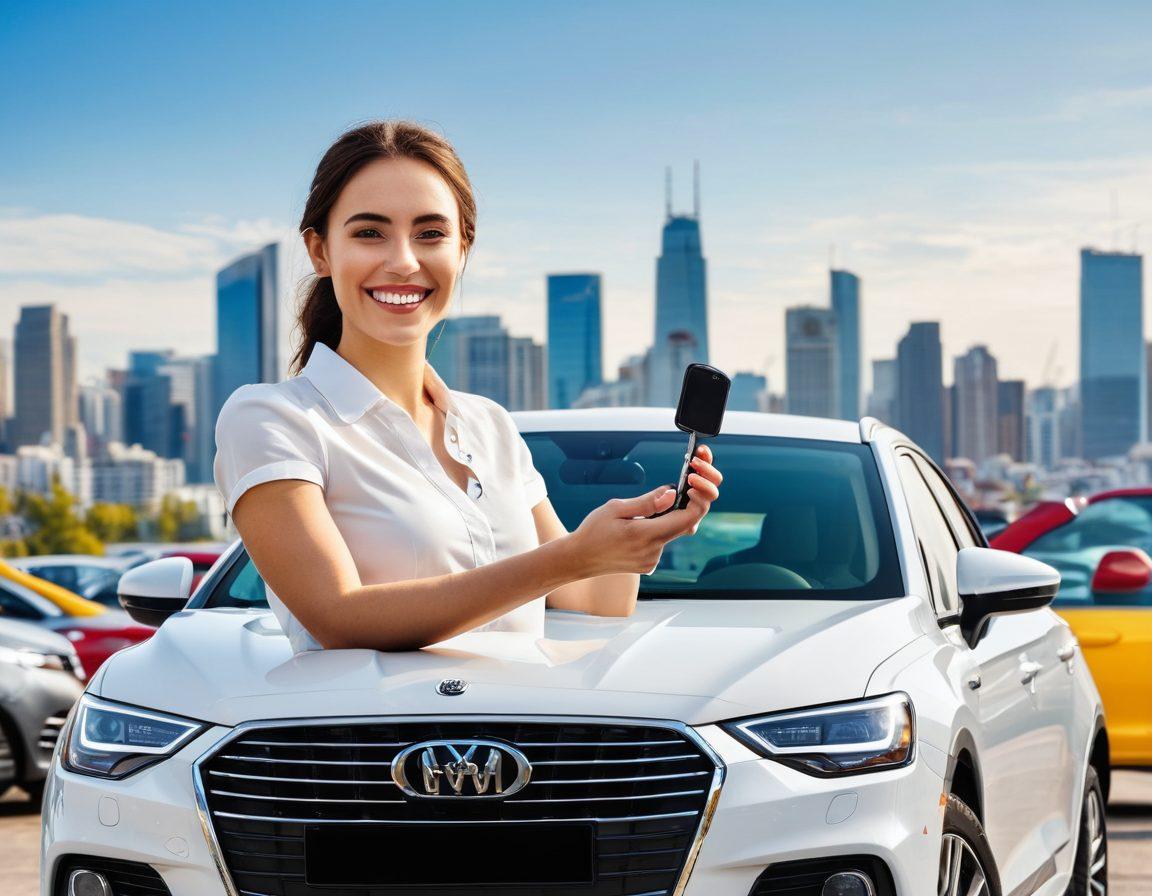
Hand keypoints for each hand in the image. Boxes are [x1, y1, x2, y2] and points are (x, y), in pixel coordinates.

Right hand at [570, 443, 722, 575]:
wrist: (578, 558)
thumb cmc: (593, 530)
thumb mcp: (616, 508)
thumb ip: (647, 502)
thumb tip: (672, 493)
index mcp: (645, 535)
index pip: (687, 519)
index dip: (696, 501)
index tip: (689, 487)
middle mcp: (653, 551)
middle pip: (682, 526)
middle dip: (680, 507)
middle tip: (665, 493)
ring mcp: (652, 560)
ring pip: (671, 533)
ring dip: (664, 519)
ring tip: (638, 514)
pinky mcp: (648, 564)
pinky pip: (661, 542)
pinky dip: (655, 531)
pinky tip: (634, 529)